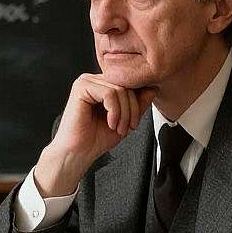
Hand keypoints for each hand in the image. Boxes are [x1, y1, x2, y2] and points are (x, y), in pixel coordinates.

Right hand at [34, 74, 155, 196]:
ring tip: (119, 128)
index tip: (134, 123)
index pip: (130, 83)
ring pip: (120, 90)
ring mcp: (86, 81)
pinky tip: (110, 123)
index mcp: (103, 85)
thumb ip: (139, 103)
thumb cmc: (97, 138)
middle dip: (133, 109)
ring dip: (125, 113)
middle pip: (127, 85)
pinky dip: (115, 111)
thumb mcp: (126, 119)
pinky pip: (109, 94)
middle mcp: (94, 80)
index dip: (138, 102)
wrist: (78, 153)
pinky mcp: (81, 87)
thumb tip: (153, 87)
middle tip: (128, 128)